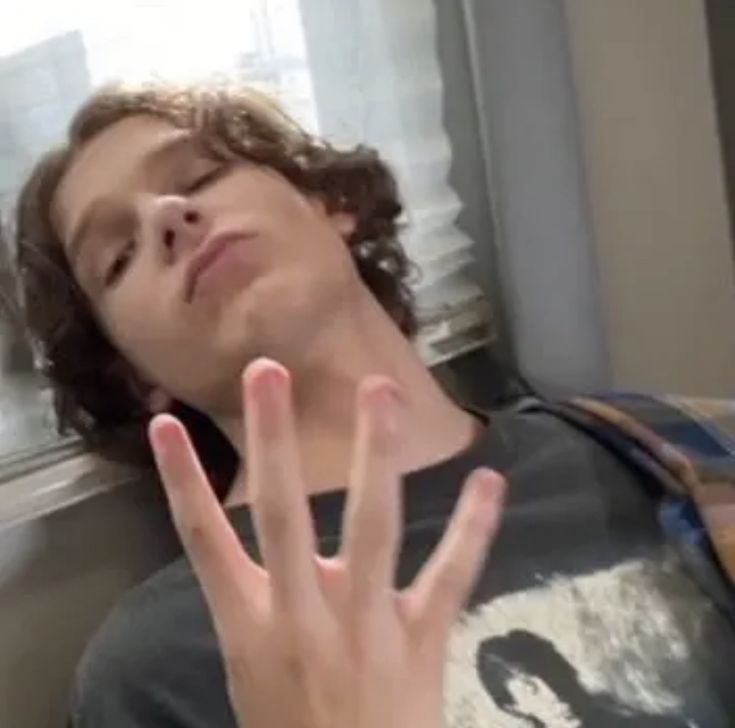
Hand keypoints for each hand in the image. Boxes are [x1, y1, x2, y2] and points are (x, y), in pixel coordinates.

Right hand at [149, 358, 505, 727]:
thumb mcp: (255, 671)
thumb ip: (259, 605)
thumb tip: (260, 546)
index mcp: (252, 625)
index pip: (202, 541)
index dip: (181, 482)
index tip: (164, 426)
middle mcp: (304, 613)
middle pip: (282, 514)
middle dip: (272, 442)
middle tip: (270, 371)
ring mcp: (367, 622)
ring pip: (371, 526)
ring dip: (374, 453)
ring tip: (380, 389)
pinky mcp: (421, 637)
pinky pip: (451, 575)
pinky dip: (472, 527)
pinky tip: (490, 478)